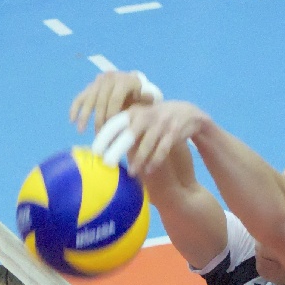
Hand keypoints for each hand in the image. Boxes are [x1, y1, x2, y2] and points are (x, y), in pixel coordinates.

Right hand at [69, 71, 148, 135]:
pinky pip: (80, 97)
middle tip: (99, 136)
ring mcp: (98, 82)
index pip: (115, 99)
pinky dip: (74, 108)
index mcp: (125, 80)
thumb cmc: (140, 98)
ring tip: (81, 131)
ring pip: (88, 99)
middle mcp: (110, 78)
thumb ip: (144, 103)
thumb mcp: (145, 99)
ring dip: (84, 116)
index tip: (110, 129)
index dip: (111, 115)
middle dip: (99, 120)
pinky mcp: (90, 87)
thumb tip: (145, 101)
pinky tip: (72, 121)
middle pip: (101, 101)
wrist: (134, 87)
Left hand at [92, 101, 212, 177]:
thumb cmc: (156, 119)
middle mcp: (147, 116)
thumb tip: (102, 148)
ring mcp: (162, 123)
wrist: (188, 113)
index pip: (115, 123)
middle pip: (129, 134)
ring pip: (147, 144)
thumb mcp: (140, 117)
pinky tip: (149, 169)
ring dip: (139, 160)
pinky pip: (163, 149)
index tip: (95, 151)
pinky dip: (155, 160)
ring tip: (132, 172)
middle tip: (107, 163)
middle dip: (117, 149)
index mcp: (134, 112)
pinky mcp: (174, 132)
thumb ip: (124, 128)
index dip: (104, 136)